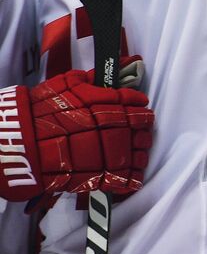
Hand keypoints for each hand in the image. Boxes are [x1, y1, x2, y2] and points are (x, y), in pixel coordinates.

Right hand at [1, 59, 152, 202]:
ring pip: (133, 155)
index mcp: (100, 105)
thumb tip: (105, 74)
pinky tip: (134, 175)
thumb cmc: (36, 111)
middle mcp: (105, 128)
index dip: (139, 105)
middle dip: (143, 130)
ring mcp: (101, 154)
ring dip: (140, 153)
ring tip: (140, 152)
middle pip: (138, 129)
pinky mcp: (93, 176)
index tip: (142, 106)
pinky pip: (120, 179)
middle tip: (143, 130)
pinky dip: (131, 178)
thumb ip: (88, 80)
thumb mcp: (62, 85)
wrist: (15, 143)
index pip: (132, 103)